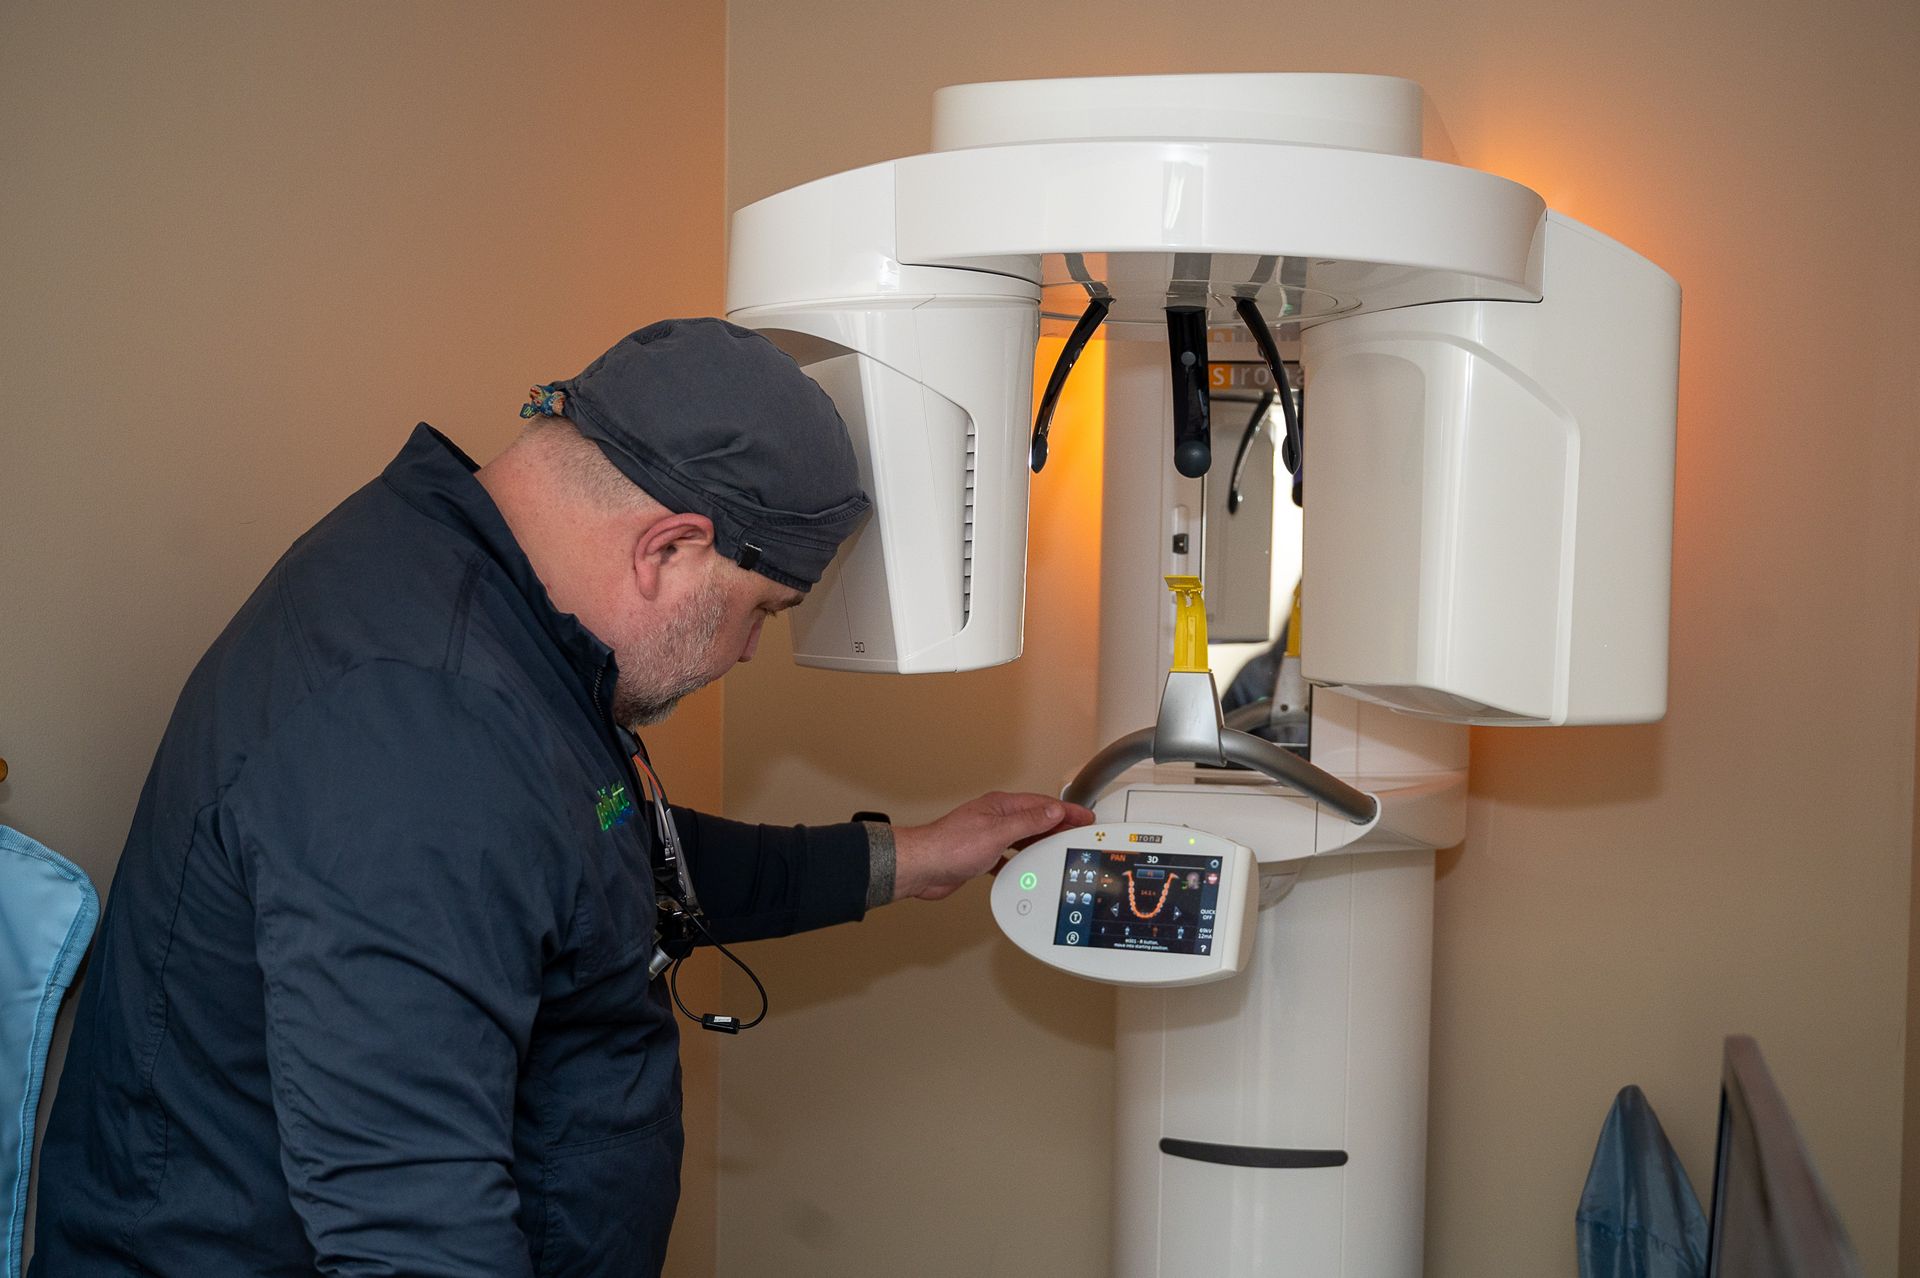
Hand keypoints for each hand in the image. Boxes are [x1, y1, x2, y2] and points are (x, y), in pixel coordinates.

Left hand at [892, 792, 1094, 901]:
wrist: (922, 868)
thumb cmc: (949, 846)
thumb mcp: (997, 833)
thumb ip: (1027, 822)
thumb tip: (1052, 811)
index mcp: (1000, 807)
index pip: (1042, 805)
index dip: (1066, 810)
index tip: (1084, 816)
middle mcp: (994, 818)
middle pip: (1035, 820)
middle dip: (1058, 825)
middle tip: (1079, 831)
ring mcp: (988, 836)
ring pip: (1023, 838)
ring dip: (1041, 842)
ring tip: (1060, 847)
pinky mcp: (980, 856)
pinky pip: (1009, 855)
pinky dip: (1022, 860)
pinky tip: (1027, 867)